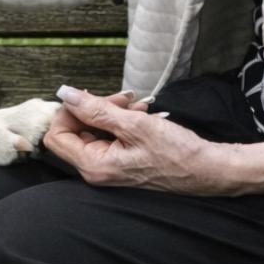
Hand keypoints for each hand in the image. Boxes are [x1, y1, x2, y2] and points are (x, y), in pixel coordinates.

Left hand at [43, 87, 263, 194]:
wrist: (207, 169)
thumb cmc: (175, 151)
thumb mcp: (134, 124)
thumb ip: (95, 109)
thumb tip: (65, 93)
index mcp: (93, 165)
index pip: (57, 135)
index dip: (68, 112)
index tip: (91, 98)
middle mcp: (96, 170)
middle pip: (74, 131)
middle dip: (94, 107)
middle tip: (123, 98)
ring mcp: (108, 167)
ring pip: (94, 130)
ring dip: (111, 111)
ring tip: (138, 104)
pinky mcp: (121, 162)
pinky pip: (110, 136)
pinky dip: (121, 120)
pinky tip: (142, 112)